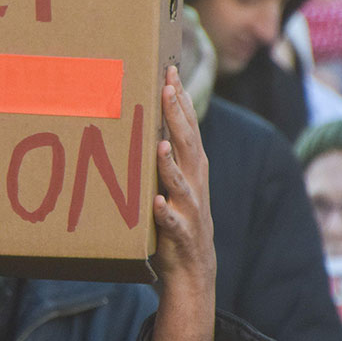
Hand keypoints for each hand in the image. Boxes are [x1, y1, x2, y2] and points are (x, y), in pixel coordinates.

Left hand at [152, 65, 214, 291]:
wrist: (193, 268)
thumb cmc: (178, 217)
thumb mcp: (175, 181)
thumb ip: (167, 154)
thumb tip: (147, 120)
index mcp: (193, 168)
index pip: (189, 127)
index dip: (182, 100)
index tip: (171, 72)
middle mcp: (194, 183)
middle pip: (188, 144)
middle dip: (177, 116)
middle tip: (167, 88)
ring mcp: (189, 208)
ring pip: (181, 181)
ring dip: (170, 164)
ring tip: (160, 144)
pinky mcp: (180, 233)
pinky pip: (173, 222)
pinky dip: (165, 212)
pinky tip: (156, 203)